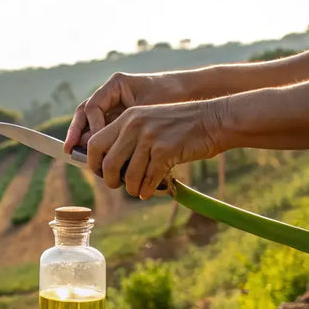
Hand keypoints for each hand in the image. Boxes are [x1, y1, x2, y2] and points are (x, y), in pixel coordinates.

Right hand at [64, 72, 186, 153]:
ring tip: (79, 157)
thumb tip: (99, 144)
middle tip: (70, 150)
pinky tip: (97, 159)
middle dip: (76, 132)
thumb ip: (123, 125)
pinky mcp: (119, 120)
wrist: (188, 93)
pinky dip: (100, 145)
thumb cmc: (171, 96)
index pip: (92, 106)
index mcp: (116, 85)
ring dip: (84, 140)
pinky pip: (103, 132)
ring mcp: (113, 107)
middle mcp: (110, 95)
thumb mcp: (147, 110)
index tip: (92, 142)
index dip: (89, 125)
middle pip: (84, 114)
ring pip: (90, 124)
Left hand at [85, 99, 227, 199]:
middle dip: (110, 180)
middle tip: (118, 184)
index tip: (101, 172)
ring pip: (129, 175)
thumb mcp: (150, 122)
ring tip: (138, 190)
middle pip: (107, 163)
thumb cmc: (182, 126)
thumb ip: (129, 138)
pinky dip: (147, 190)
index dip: (93, 162)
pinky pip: (148, 179)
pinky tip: (150, 191)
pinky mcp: (165, 150)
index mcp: (127, 117)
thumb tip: (109, 166)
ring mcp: (150, 137)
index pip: (94, 143)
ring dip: (132, 188)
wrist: (215, 119)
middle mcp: (134, 125)